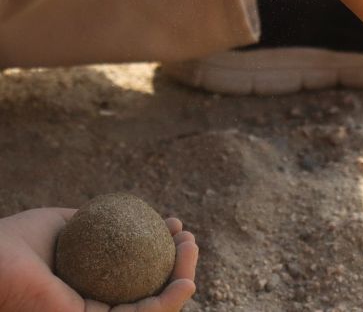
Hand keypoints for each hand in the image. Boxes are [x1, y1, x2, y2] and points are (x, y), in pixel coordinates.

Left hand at [0, 208, 197, 311]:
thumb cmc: (15, 244)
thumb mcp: (63, 224)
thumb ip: (91, 222)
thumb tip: (122, 212)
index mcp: (83, 287)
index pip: (132, 272)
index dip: (159, 248)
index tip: (173, 224)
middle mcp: (91, 307)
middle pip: (148, 290)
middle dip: (176, 263)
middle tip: (188, 236)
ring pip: (152, 306)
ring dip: (181, 278)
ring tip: (192, 247)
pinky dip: (169, 303)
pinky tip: (187, 280)